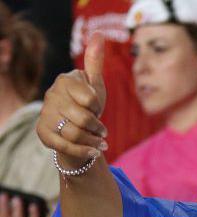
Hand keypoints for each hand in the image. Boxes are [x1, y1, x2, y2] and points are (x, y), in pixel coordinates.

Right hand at [36, 32, 107, 167]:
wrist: (74, 128)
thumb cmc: (87, 104)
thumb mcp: (95, 84)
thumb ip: (95, 62)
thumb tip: (99, 34)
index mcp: (65, 81)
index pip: (90, 99)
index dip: (98, 107)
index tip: (97, 108)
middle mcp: (51, 96)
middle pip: (83, 118)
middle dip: (98, 127)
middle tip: (102, 130)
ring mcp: (45, 115)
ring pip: (74, 133)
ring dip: (94, 141)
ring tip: (100, 141)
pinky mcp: (43, 133)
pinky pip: (66, 145)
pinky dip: (85, 150)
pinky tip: (96, 151)